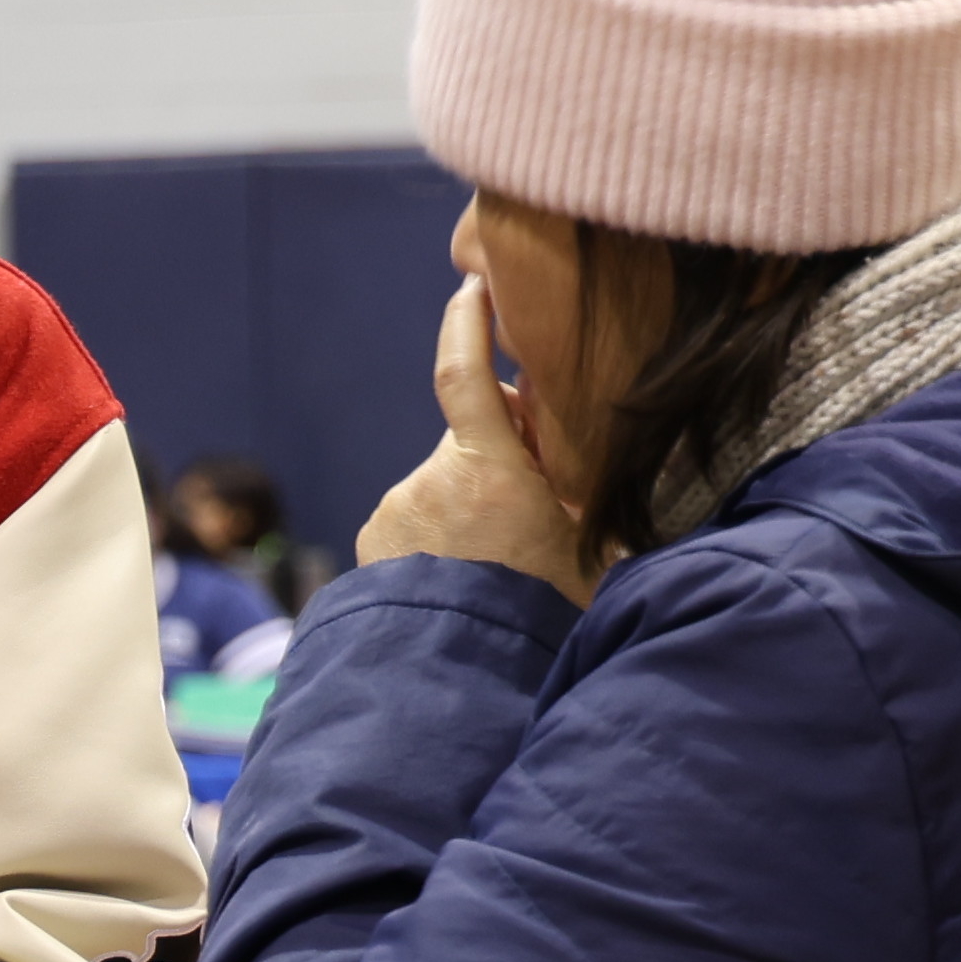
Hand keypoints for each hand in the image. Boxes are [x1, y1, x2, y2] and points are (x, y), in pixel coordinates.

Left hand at [354, 284, 593, 601]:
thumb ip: (576, 490)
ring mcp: (396, 510)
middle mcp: (432, 481)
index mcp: (490, 473)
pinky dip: (437, 533)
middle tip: (534, 502)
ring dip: (467, 502)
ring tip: (495, 561)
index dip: (467, 323)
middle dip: (500, 452)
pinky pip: (415, 518)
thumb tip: (569, 456)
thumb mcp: (587, 549)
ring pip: (443, 483)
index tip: (472, 286)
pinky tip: (460, 574)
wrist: (459, 676)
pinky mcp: (374, 540)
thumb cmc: (540, 617)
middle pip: (471, 439)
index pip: (465, 375)